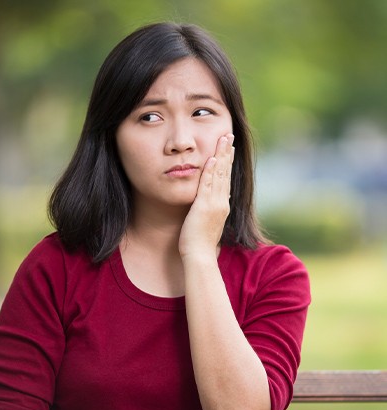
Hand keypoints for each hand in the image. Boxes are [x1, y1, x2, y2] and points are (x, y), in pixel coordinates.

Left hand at [179, 133, 234, 260]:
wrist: (199, 256)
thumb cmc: (199, 244)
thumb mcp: (207, 223)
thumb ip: (211, 211)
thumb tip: (214, 203)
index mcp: (222, 206)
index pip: (225, 179)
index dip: (227, 163)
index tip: (228, 148)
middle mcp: (221, 202)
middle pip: (225, 173)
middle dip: (227, 153)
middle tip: (228, 136)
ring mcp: (214, 204)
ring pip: (219, 175)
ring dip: (221, 156)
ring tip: (223, 139)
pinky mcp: (204, 207)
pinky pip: (207, 186)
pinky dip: (210, 172)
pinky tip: (211, 158)